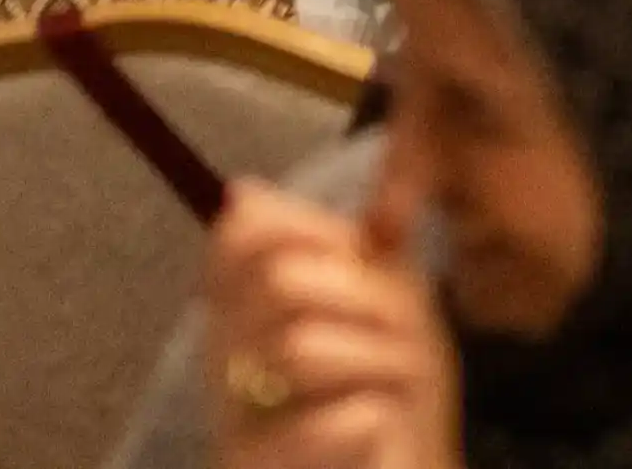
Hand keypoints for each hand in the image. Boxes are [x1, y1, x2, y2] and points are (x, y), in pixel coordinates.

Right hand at [206, 182, 458, 468]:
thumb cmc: (388, 395)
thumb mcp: (378, 304)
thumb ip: (337, 248)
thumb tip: (251, 190)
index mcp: (246, 311)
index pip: (236, 238)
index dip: (303, 227)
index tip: (356, 247)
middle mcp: (227, 361)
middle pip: (280, 283)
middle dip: (364, 296)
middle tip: (404, 326)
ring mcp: (237, 419)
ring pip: (302, 348)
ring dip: (379, 357)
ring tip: (399, 381)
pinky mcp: (258, 466)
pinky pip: (330, 420)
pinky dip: (370, 416)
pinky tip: (378, 423)